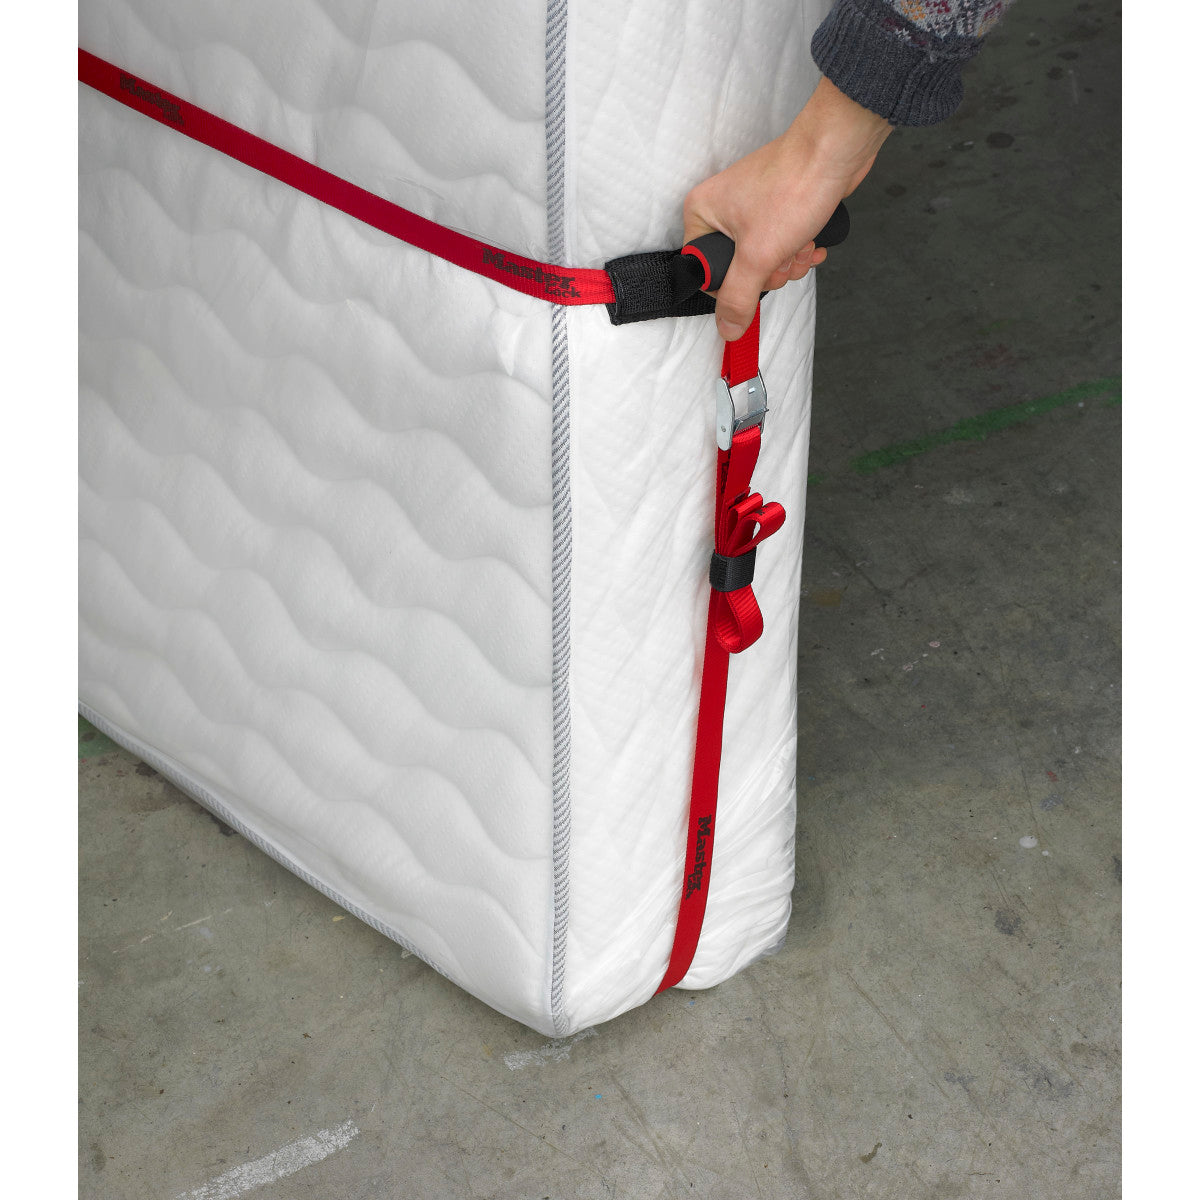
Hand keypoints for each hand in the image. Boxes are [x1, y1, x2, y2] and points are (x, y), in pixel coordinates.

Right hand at [683, 76, 892, 339]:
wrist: (837, 150)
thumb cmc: (794, 185)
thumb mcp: (758, 255)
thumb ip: (738, 297)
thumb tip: (727, 328)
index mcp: (702, 214)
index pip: (705, 272)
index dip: (734, 284)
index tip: (755, 275)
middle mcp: (722, 209)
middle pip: (738, 270)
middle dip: (769, 271)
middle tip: (782, 255)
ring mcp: (751, 209)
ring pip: (764, 261)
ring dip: (789, 262)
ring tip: (800, 242)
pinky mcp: (778, 208)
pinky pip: (781, 246)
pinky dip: (799, 249)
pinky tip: (811, 239)